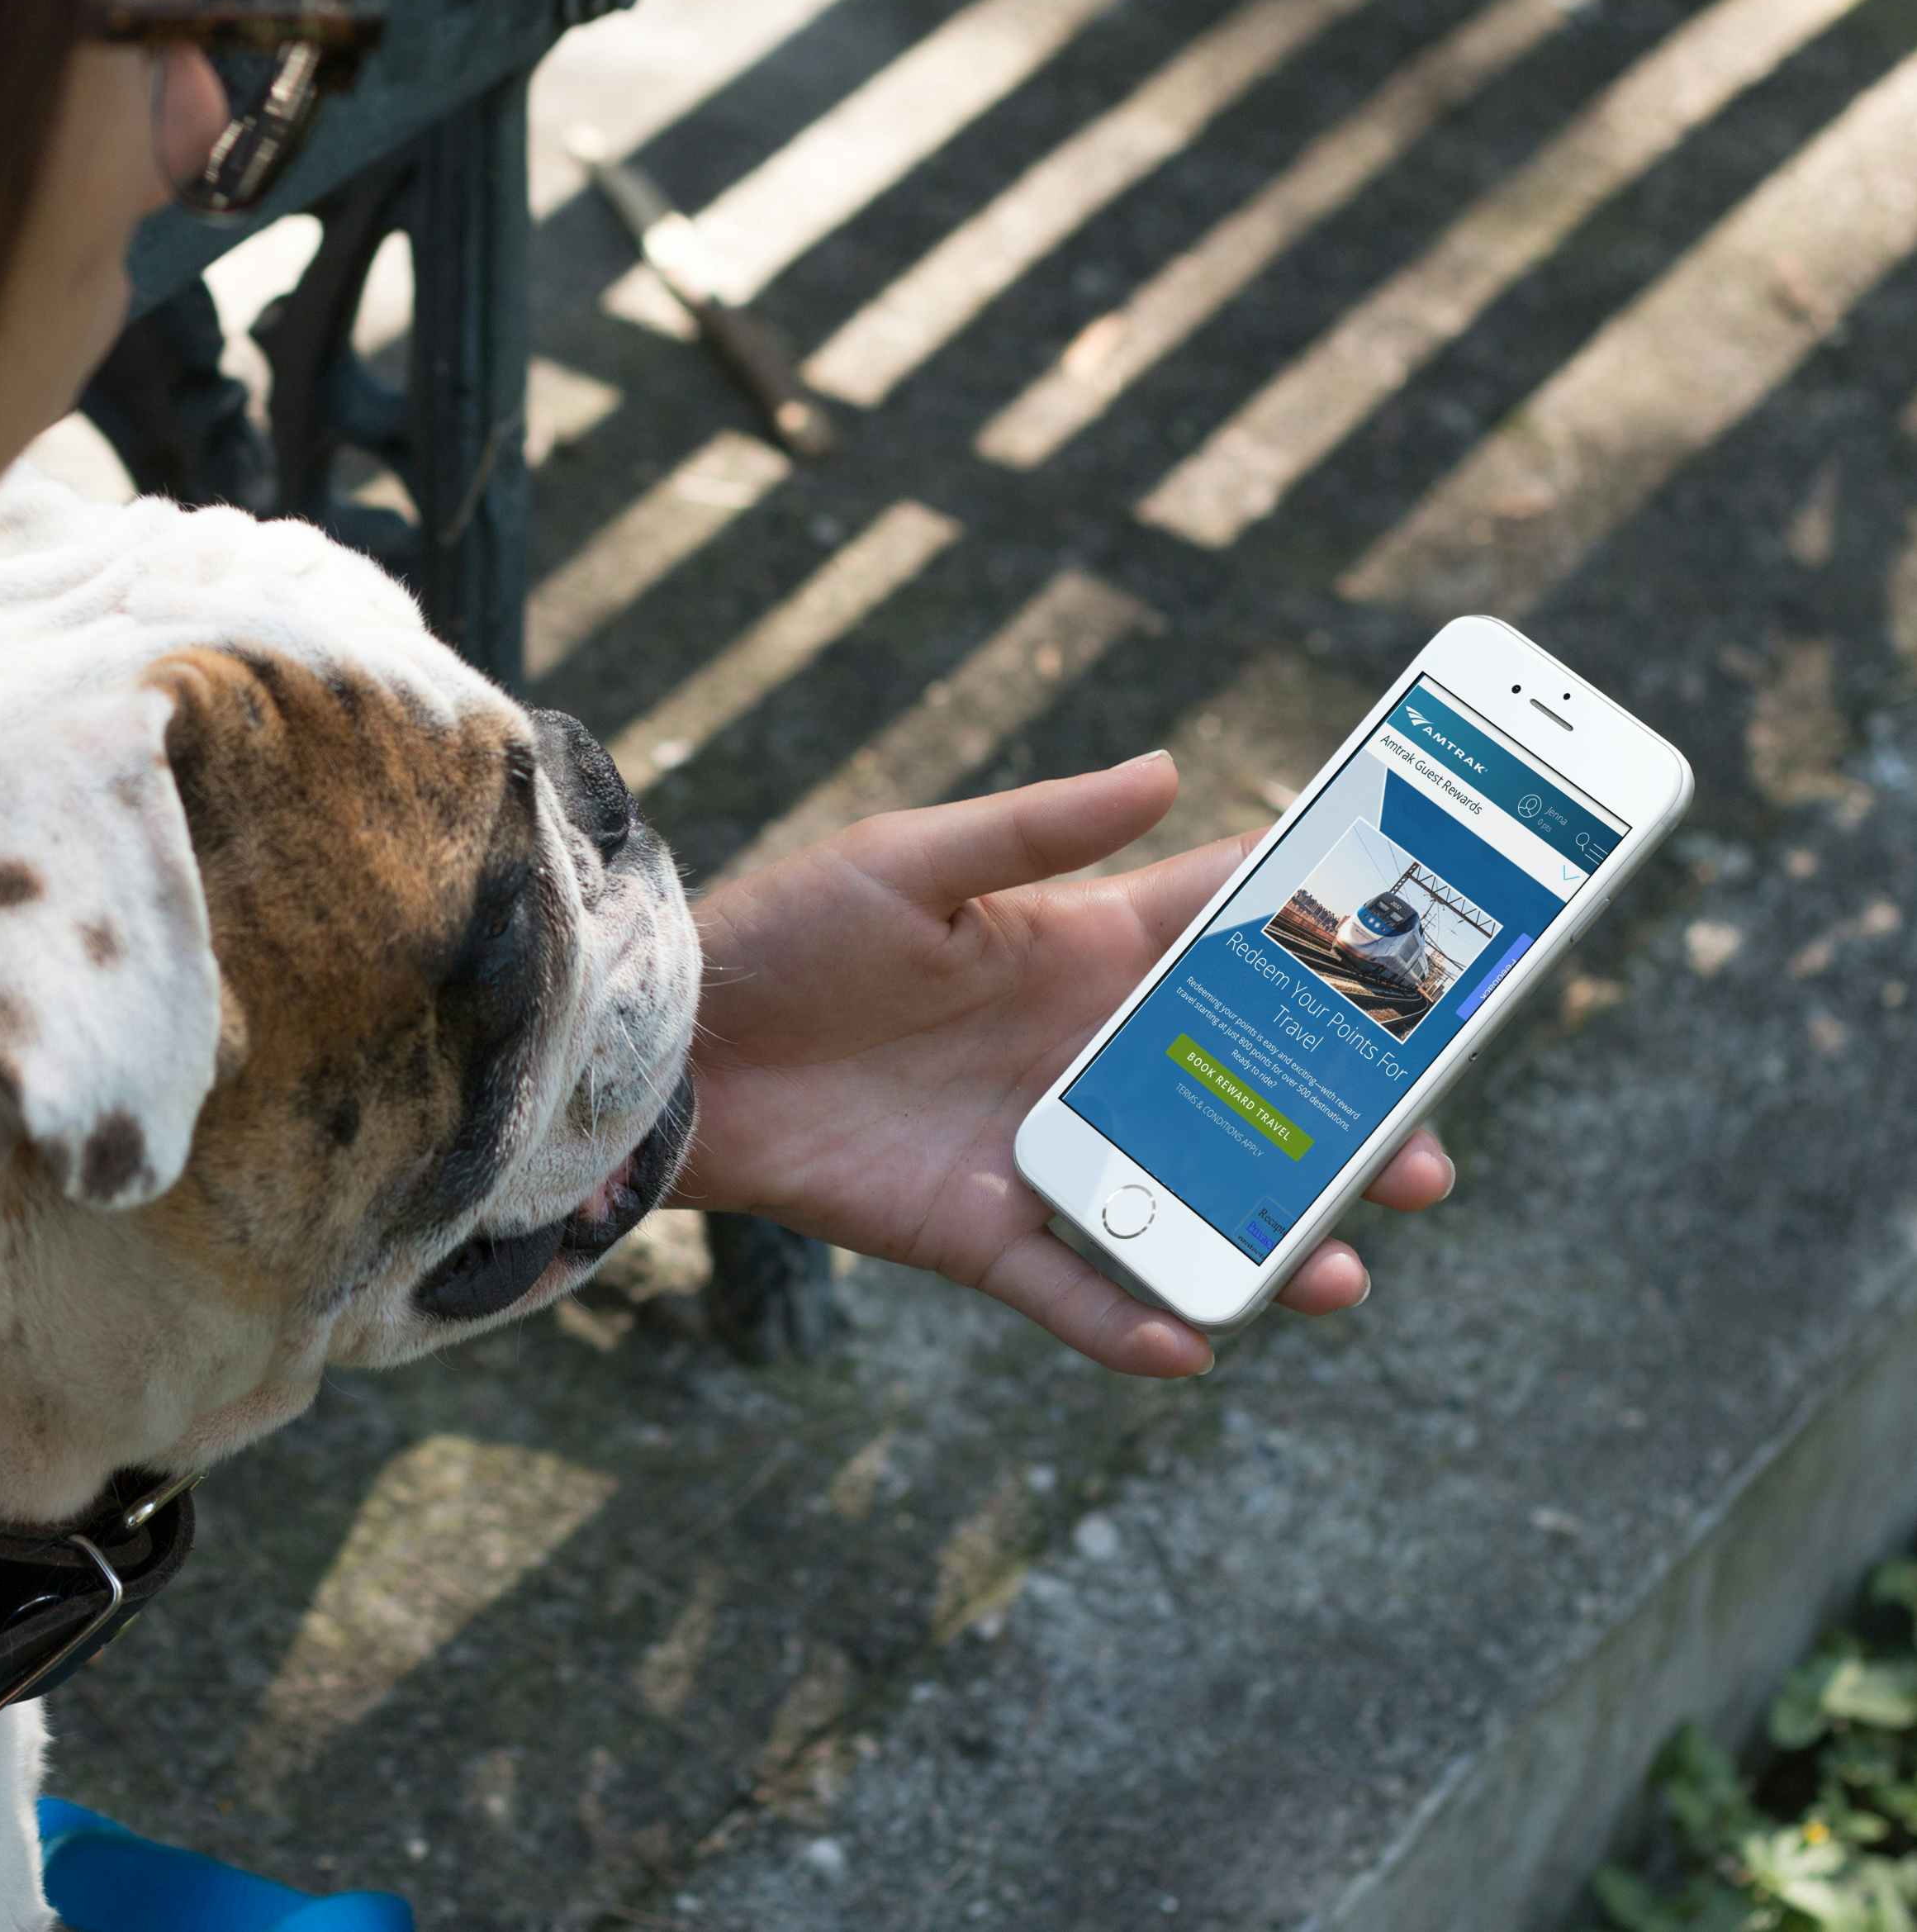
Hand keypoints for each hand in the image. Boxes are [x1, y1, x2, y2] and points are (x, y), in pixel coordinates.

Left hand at [673, 752, 1455, 1376]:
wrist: (680, 1046)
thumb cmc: (791, 932)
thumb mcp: (912, 859)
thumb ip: (1040, 826)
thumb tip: (1169, 768)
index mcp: (1080, 953)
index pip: (1229, 947)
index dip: (1329, 954)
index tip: (1435, 971)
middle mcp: (1081, 1055)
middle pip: (1244, 1096)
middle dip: (1342, 1133)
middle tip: (1426, 1159)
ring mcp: (1039, 1149)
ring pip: (1184, 1202)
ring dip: (1268, 1241)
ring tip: (1339, 1271)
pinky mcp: (976, 1229)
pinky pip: (1071, 1288)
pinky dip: (1129, 1322)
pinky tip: (1192, 1346)